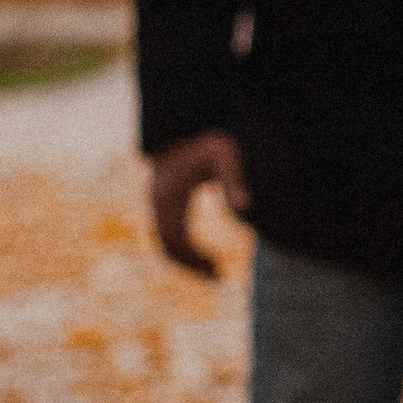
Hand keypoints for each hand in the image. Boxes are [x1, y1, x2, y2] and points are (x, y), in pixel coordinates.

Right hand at [150, 130, 249, 278]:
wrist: (184, 126)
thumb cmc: (206, 140)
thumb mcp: (225, 155)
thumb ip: (234, 179)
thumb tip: (244, 208)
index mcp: (170, 195)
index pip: (176, 238)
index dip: (195, 258)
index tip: (218, 268)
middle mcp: (158, 202)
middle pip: (167, 246)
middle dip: (190, 265)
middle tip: (219, 276)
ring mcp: (157, 203)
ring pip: (164, 243)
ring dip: (186, 260)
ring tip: (214, 270)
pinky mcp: (161, 203)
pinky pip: (166, 234)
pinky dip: (182, 249)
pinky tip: (202, 254)